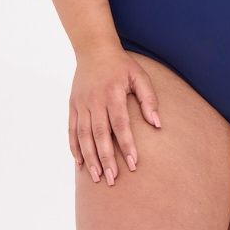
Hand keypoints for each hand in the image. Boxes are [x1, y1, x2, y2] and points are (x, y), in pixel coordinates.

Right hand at [68, 38, 161, 185]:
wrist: (93, 50)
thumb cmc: (121, 65)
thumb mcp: (139, 76)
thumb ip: (149, 99)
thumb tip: (157, 124)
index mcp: (112, 93)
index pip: (120, 124)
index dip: (126, 144)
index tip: (133, 163)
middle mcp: (95, 101)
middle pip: (99, 134)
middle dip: (106, 158)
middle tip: (113, 179)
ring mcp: (81, 104)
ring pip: (84, 135)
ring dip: (90, 157)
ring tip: (97, 177)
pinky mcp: (73, 106)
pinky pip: (72, 130)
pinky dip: (74, 147)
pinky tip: (80, 163)